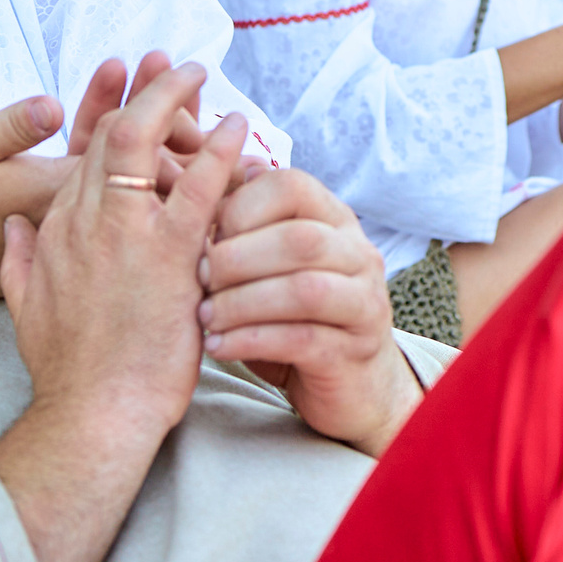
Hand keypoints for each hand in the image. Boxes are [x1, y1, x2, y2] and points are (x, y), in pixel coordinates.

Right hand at [1, 61, 246, 441]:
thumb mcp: (22, 306)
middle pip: (112, 134)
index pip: (84, 155)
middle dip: (141, 91)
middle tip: (169, 65)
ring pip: (147, 142)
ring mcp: (127, 232)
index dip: (109, 118)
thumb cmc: (65, 370)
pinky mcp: (169, 254)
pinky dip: (220, 150)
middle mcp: (85, 219)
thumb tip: (13, 226)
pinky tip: (237, 127)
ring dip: (178, 101)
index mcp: (54, 228)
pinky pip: (200, 186)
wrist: (92, 411)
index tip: (132, 98)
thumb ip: (17, 259)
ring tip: (202, 76)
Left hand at [199, 169, 420, 455]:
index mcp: (335, 220)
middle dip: (237, 257)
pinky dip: (251, 340)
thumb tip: (210, 176)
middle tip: (198, 277)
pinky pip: (301, 340)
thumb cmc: (295, 316)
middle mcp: (359, 254)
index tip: (204, 233)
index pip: (292, 186)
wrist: (350, 386)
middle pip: (299, 239)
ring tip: (204, 316)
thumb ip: (248, 227)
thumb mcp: (272, 265)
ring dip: (242, 302)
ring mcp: (364, 303)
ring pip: (303, 291)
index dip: (241, 205)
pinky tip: (217, 346)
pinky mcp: (354, 351)